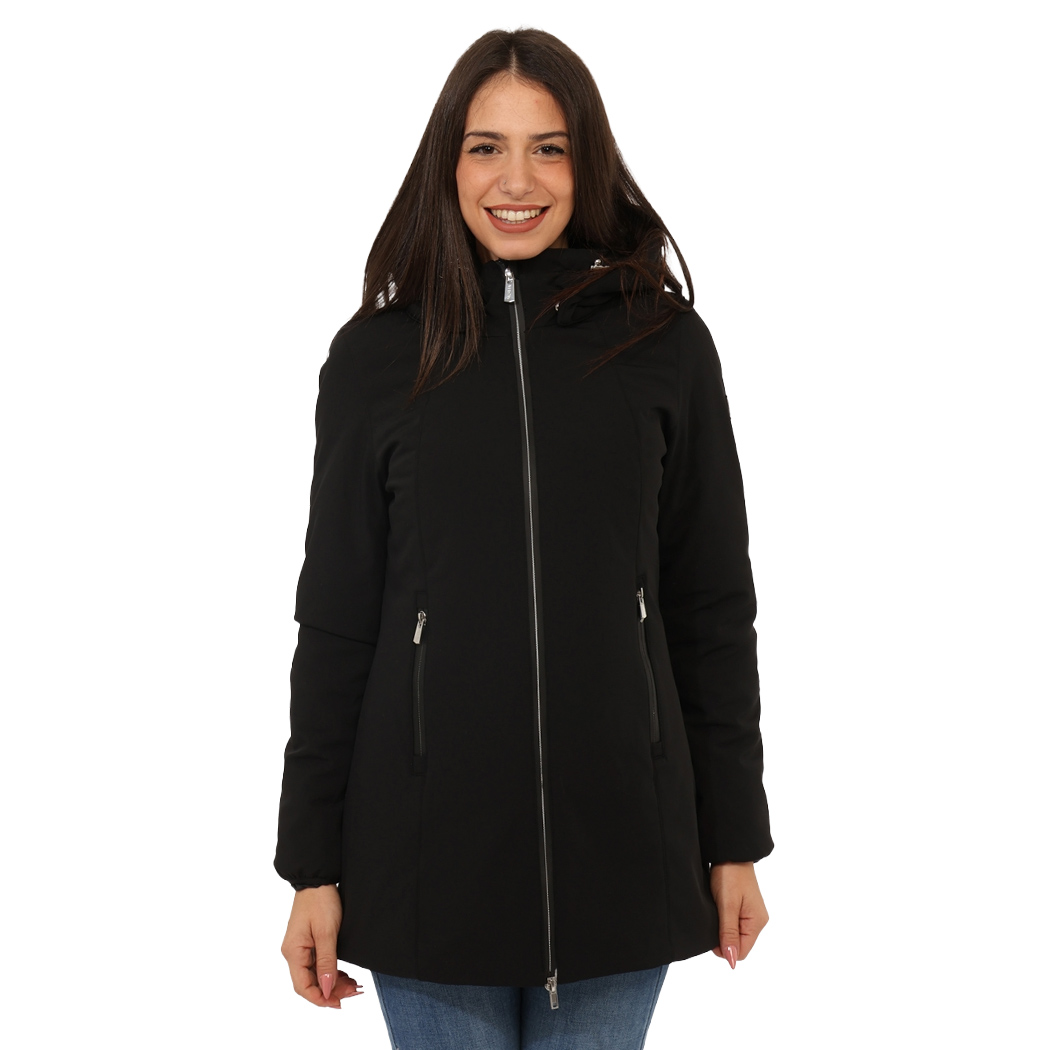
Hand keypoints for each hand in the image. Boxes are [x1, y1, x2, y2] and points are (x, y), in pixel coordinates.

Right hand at [281, 885, 363, 1007]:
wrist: (318, 879)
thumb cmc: (320, 901)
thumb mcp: (327, 932)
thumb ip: (327, 962)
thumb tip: (327, 990)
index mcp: (293, 952)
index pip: (303, 986)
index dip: (321, 998)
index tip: (339, 1002)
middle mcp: (294, 953)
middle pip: (309, 983)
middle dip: (331, 991)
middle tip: (354, 992)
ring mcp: (300, 948)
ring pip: (315, 975)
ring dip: (333, 982)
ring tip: (353, 985)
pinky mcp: (308, 943)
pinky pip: (317, 964)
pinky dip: (331, 971)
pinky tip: (345, 974)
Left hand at [709, 861, 767, 968]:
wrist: (730, 851)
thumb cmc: (729, 875)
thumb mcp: (727, 906)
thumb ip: (728, 933)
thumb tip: (731, 961)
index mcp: (757, 922)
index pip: (741, 952)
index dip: (724, 948)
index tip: (712, 931)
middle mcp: (757, 920)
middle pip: (739, 944)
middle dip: (723, 937)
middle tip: (713, 917)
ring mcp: (751, 913)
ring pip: (735, 934)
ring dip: (723, 928)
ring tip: (715, 910)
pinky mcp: (744, 907)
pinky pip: (734, 923)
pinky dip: (724, 919)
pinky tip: (718, 907)